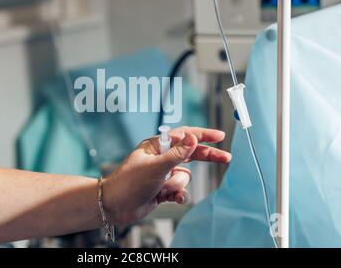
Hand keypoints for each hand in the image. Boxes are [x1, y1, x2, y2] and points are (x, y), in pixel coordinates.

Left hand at [103, 126, 231, 224]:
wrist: (114, 206)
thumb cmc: (129, 182)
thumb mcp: (155, 166)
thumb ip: (177, 154)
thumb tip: (193, 137)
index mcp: (157, 146)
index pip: (184, 136)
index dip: (202, 135)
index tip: (219, 136)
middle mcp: (161, 158)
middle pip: (191, 154)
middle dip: (206, 157)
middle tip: (225, 157)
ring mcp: (163, 174)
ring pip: (185, 177)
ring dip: (177, 185)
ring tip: (164, 188)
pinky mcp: (162, 189)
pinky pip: (180, 190)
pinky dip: (178, 195)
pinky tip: (171, 198)